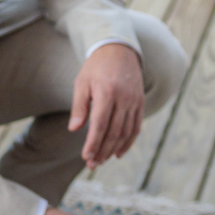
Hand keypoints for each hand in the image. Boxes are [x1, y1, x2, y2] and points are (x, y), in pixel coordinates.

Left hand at [69, 43, 143, 168]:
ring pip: (126, 132)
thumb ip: (79, 106)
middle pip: (114, 132)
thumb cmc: (96, 67)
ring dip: (114, 150)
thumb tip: (74, 129)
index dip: (93, 143)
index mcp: (107, 92)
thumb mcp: (82, 82)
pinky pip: (136, 127)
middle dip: (102, 151)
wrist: (119, 50)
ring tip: (102, 161)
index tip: (86, 157)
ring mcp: (134, 101)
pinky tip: (118, 153)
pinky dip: (128, 142)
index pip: (100, 124)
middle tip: (92, 164)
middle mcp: (123, 98)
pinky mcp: (140, 103)